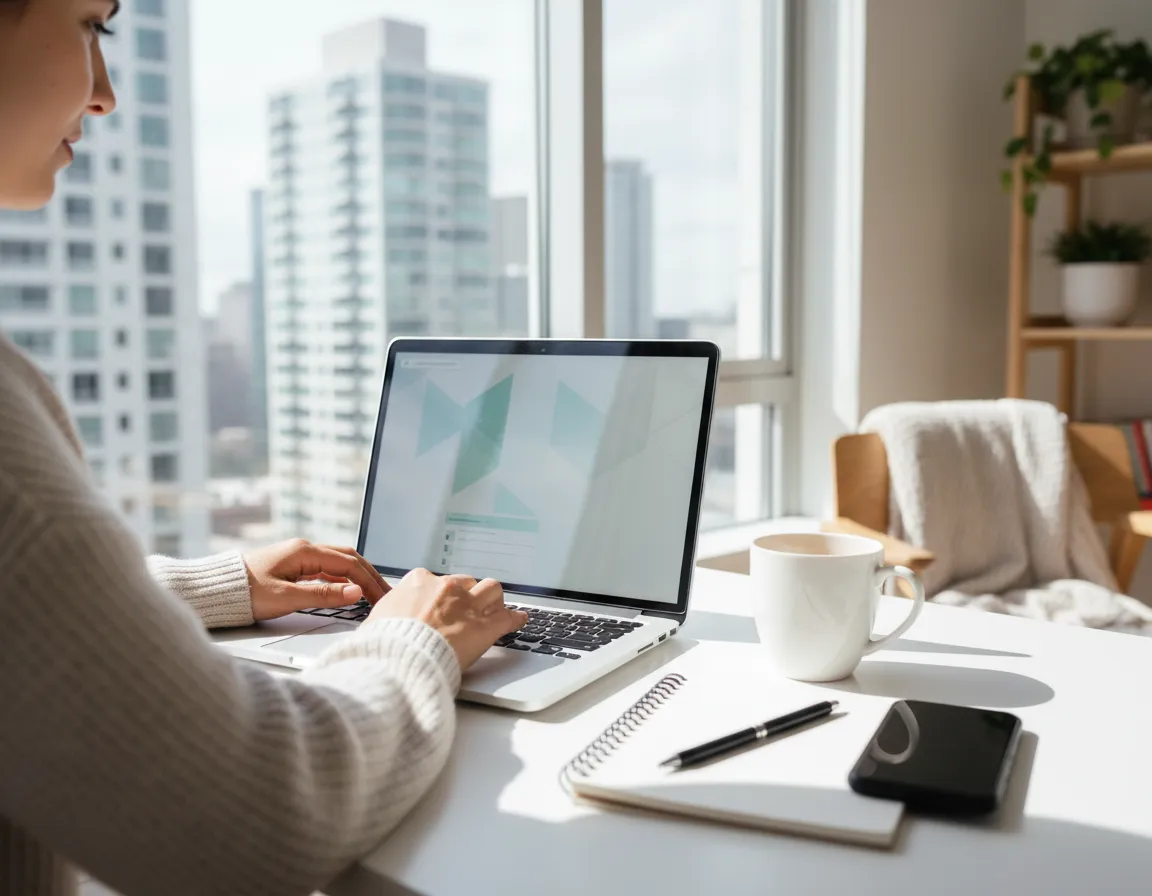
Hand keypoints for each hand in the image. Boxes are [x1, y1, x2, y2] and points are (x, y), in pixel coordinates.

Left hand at [243, 539, 389, 621]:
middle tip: (386, 594)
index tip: (384, 598)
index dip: (370, 581)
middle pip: (348, 559)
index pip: (349, 564)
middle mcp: (305, 549)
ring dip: (358, 577)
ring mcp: (299, 557)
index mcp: (305, 551)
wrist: (216, 590)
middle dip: (370, 576)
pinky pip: (326, 571)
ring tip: (373, 593)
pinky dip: (343, 580)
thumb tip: (356, 592)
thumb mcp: (286, 598)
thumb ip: (324, 596)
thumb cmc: (245, 593)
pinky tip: (349, 592)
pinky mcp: (294, 567)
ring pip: (339, 564)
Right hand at [366, 569, 528, 670]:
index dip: (440, 594)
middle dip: (467, 595)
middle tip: (467, 609)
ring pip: (492, 589)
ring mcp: (468, 605)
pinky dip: (515, 619)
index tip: (440, 604)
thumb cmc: (383, 644)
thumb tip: (382, 622)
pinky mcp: (485, 627)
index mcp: (419, 582)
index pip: (436, 580)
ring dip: (493, 599)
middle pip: (466, 583)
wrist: (398, 660)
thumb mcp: (376, 621)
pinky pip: (508, 617)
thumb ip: (388, 614)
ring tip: (495, 608)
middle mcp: (446, 588)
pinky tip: (519, 621)